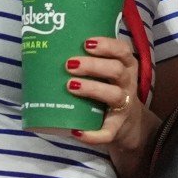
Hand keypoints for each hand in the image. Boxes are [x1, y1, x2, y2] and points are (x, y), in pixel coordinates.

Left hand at [63, 26, 153, 165]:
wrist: (128, 124)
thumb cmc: (108, 90)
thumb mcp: (108, 73)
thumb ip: (90, 61)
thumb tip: (49, 50)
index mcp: (126, 66)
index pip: (123, 50)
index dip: (107, 45)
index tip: (86, 43)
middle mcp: (128, 84)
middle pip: (116, 70)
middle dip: (93, 65)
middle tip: (69, 64)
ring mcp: (124, 106)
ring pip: (114, 95)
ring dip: (92, 89)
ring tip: (70, 86)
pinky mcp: (116, 127)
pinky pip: (107, 133)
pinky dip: (92, 134)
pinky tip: (76, 131)